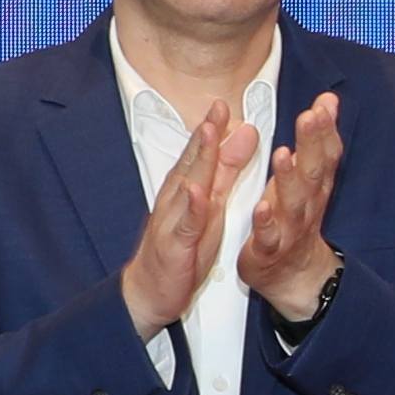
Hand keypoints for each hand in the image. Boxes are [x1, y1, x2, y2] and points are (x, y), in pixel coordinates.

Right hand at [119, 99, 252, 335]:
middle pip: (192, 161)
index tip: (225, 103)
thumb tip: (242, 137)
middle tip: (219, 107)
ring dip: (197, 159)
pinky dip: (191, 207)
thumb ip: (226, 171)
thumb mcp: (210, 205)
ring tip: (209, 134)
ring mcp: (173, 220)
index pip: (200, 153)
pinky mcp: (175, 245)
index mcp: (187, 188)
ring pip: (187, 185)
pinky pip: (185, 224)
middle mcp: (177, 199)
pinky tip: (197, 192)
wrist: (151, 290)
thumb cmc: (182, 247)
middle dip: (205, 134)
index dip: (213, 128)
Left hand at [238, 91, 347, 322]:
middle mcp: (307, 203)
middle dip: (312, 144)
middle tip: (310, 117)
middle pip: (313, 172)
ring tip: (283, 153)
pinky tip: (261, 207)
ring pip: (292, 202)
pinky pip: (268, 235)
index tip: (323, 104)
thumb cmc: (296, 217)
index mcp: (314, 184)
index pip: (325, 154)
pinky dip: (266, 221)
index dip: (326, 130)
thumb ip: (318, 139)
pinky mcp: (269, 249)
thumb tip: (329, 99)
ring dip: (289, 178)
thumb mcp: (310, 176)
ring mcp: (290, 227)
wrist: (293, 275)